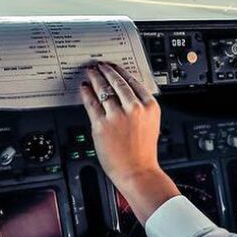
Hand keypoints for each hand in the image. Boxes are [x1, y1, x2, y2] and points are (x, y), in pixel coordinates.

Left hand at [80, 62, 176, 214]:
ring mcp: (117, 116)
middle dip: (106, 71)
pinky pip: (91, 103)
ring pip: (103, 89)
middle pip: (117, 82)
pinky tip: (85, 88)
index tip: (114, 67)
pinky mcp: (101, 124)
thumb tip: (125, 94)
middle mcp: (134, 108)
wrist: (137, 171)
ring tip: (90, 73)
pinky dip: (87, 93)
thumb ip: (141, 108)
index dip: (121, 72)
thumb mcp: (151, 124)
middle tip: (99, 65)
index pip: (133, 82)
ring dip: (95, 78)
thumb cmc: (143, 152)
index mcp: (150, 106)